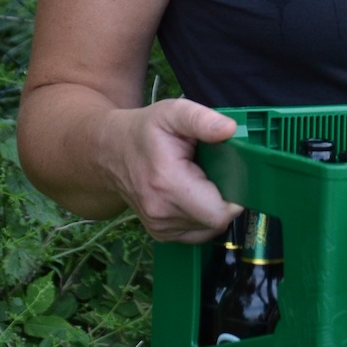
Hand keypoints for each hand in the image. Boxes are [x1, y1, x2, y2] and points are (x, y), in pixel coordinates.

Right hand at [99, 99, 241, 242]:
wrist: (110, 152)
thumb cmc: (145, 131)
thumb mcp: (173, 113)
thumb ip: (202, 119)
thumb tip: (229, 130)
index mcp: (168, 184)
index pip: (219, 212)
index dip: (235, 195)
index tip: (233, 173)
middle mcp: (162, 213)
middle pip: (217, 221)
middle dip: (226, 199)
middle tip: (217, 172)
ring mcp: (160, 228)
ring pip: (209, 228)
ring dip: (214, 207)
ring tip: (201, 181)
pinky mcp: (161, 234)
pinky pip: (197, 232)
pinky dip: (203, 216)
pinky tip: (194, 194)